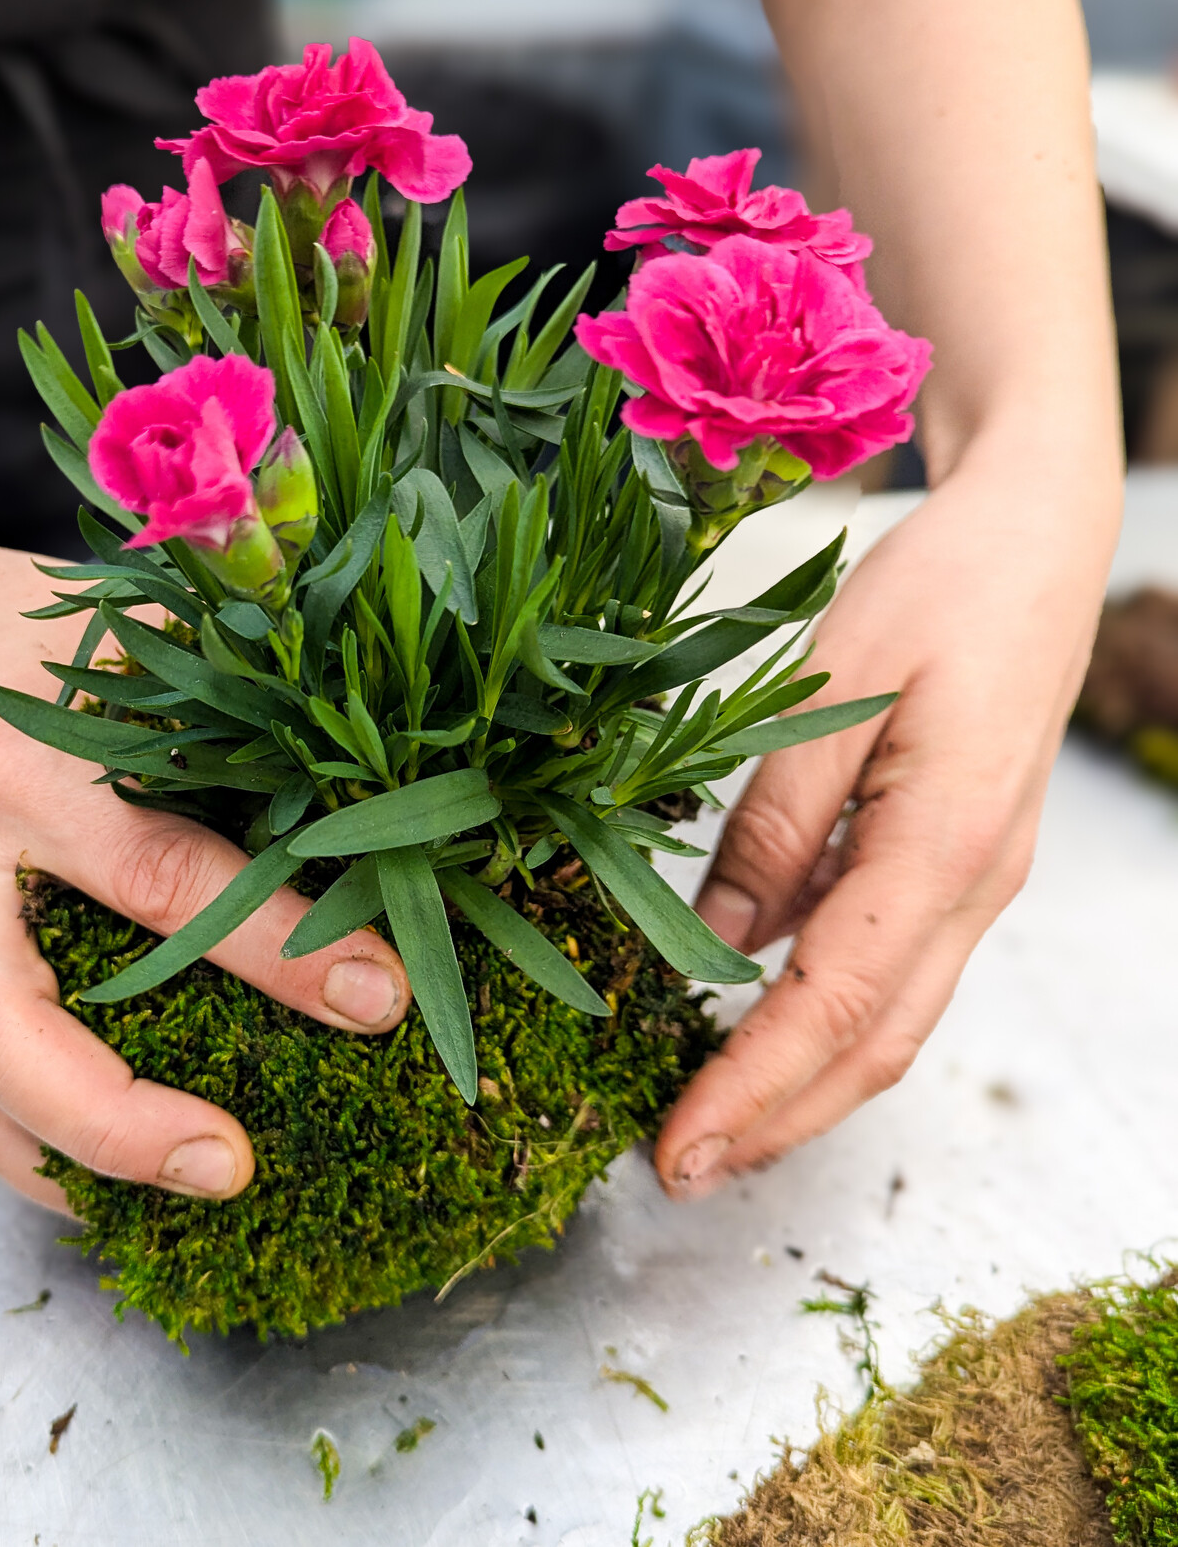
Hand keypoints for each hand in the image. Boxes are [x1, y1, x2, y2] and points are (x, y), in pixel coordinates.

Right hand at [0, 515, 409, 1209]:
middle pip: (10, 1030)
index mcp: (17, 760)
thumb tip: (365, 737)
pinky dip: (28, 1139)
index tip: (379, 994)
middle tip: (238, 1165)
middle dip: (125, 1122)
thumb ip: (220, 665)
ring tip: (188, 1191)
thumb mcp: (107, 617)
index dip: (275, 945)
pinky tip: (107, 1169)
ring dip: (69, 1160)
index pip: (156, 874)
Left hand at [654, 444, 1120, 1197]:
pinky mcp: (955, 864)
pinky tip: (754, 1025)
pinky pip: (887, 965)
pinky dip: (820, 1018)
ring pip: (887, 1021)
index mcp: (940, 847)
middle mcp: (971, 888)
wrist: (1035, 542)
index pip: (830, 1007)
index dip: (748, 1089)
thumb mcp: (832, 689)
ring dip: (800, 1086)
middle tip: (679, 1171)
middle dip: (774, 1123)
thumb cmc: (938, 591)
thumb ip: (773, 823)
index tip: (676, 1149)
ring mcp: (973, 882)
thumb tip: (714, 938)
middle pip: (871, 1047)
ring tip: (710, 1123)